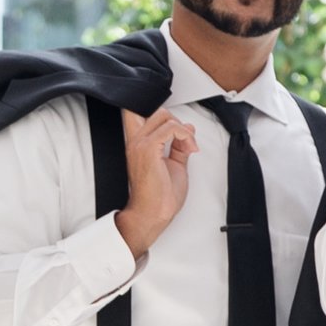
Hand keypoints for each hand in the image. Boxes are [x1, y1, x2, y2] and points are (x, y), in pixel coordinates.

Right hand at [114, 107, 195, 259]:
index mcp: (138, 143)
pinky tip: (190, 148)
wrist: (152, 214)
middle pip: (158, 111)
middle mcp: (135, 141)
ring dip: (184, 129)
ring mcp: (140, 144)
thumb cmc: (159, 196)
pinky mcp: (148, 150)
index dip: (159, 111)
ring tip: (189, 147)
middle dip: (178, 121)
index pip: (138, 112)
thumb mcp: (174, 165)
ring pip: (164, 116)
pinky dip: (185, 134)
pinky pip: (171, 128)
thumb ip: (179, 146)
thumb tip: (187, 129)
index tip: (178, 127)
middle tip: (187, 141)